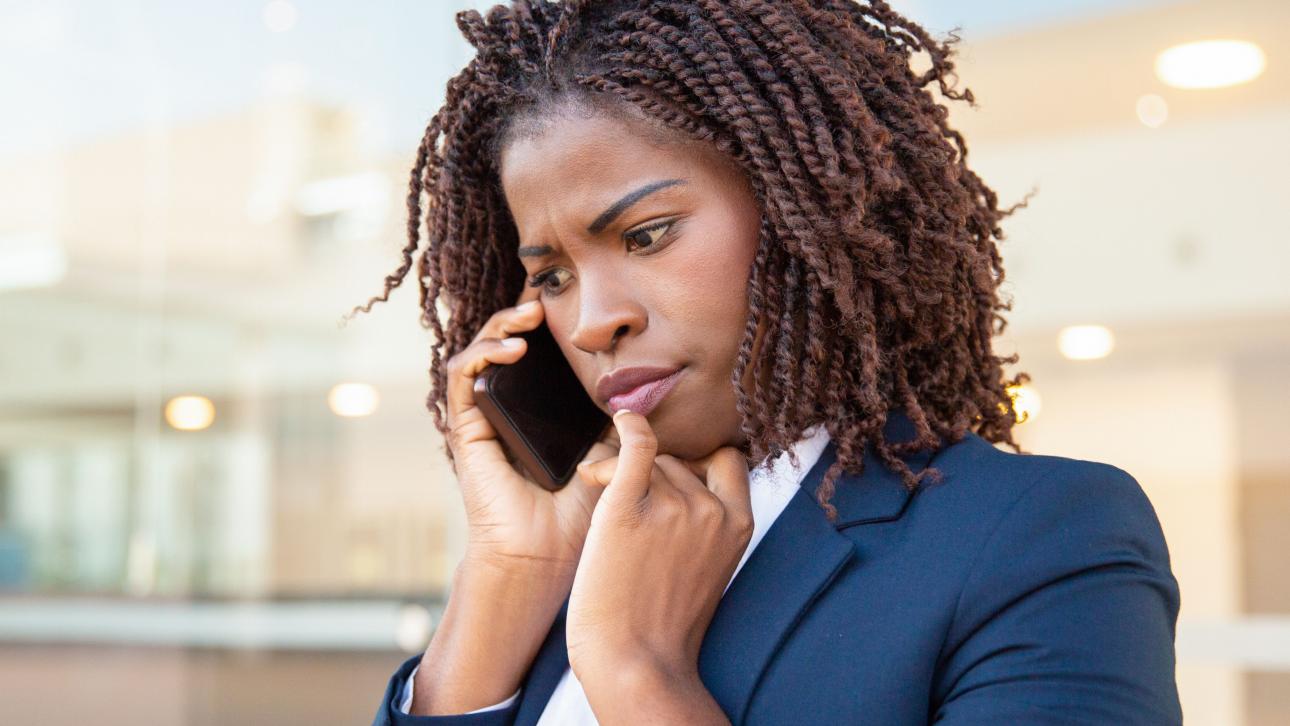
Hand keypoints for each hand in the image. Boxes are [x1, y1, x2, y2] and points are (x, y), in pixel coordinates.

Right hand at [443, 289, 618, 587]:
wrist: (547, 557)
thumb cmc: (582, 512)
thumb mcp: (614, 450)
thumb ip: (624, 415)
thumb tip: (653, 380)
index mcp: (542, 410)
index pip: (540, 352)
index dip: (550, 322)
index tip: (574, 297)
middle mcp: (509, 408)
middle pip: (508, 342)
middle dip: (523, 311)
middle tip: (546, 293)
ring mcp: (484, 417)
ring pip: (481, 351)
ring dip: (501, 323)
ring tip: (530, 313)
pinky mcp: (465, 429)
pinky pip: (462, 377)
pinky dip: (483, 354)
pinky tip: (512, 348)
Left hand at [566, 409, 753, 689]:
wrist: (634, 662)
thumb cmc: (661, 623)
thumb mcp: (709, 569)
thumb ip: (706, 526)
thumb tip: (678, 480)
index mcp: (739, 525)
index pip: (727, 462)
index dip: (700, 463)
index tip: (673, 476)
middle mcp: (711, 510)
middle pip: (677, 463)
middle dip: (649, 475)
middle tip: (619, 499)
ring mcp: (673, 507)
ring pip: (648, 461)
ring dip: (620, 470)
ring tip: (597, 493)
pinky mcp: (628, 508)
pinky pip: (635, 446)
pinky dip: (628, 427)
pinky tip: (619, 420)